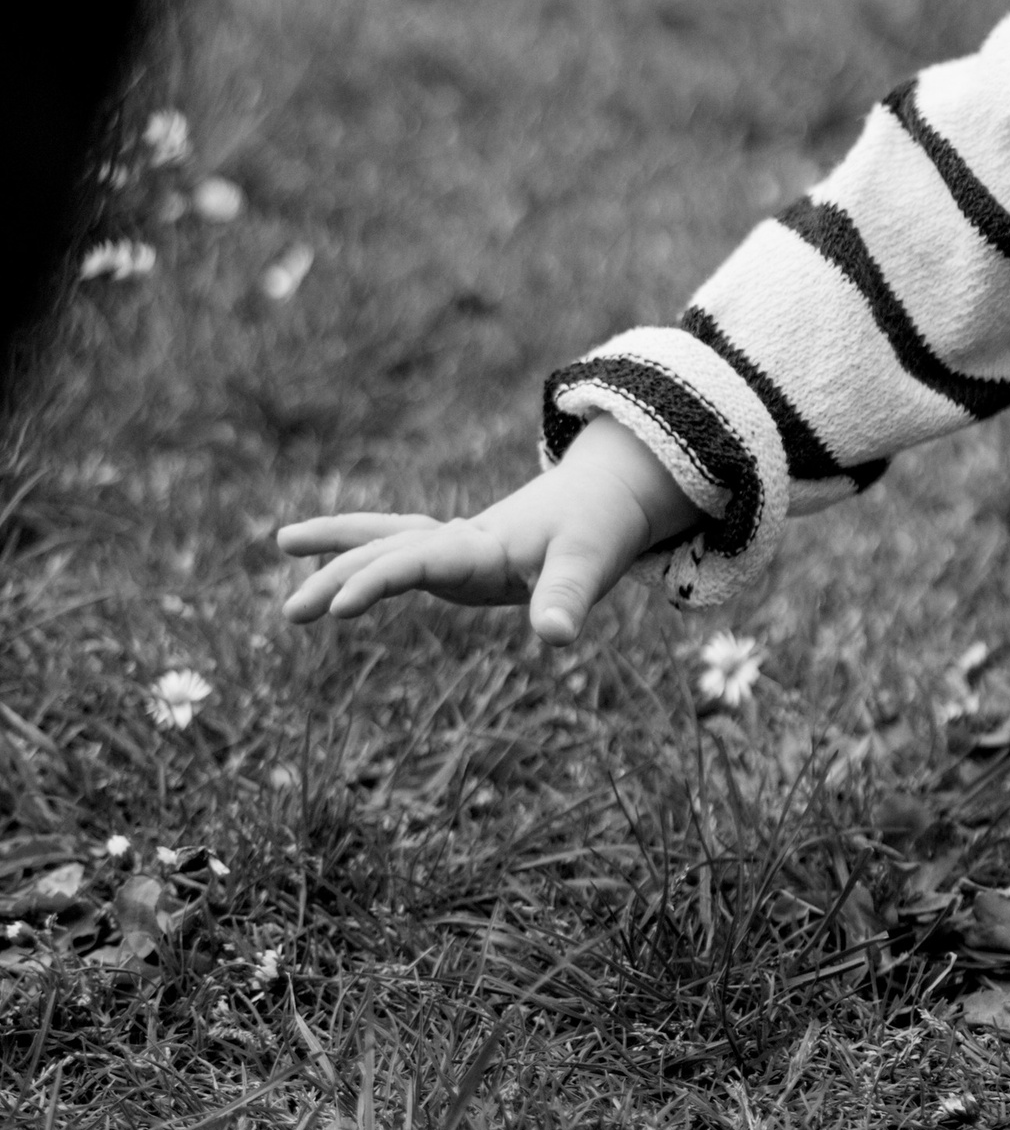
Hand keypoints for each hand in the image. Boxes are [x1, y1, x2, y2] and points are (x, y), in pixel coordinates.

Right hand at [278, 418, 691, 646]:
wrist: (607, 492)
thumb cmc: (598, 528)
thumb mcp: (591, 562)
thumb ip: (568, 597)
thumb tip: (554, 638)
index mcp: (481, 544)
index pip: (419, 561)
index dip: (378, 581)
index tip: (337, 607)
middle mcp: (458, 539)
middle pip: (387, 551)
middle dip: (338, 576)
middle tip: (290, 613)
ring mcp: (454, 544)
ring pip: (384, 540)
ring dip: (337, 549)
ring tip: (281, 541)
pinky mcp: (457, 554)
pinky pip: (398, 551)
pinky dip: (363, 555)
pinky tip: (337, 576)